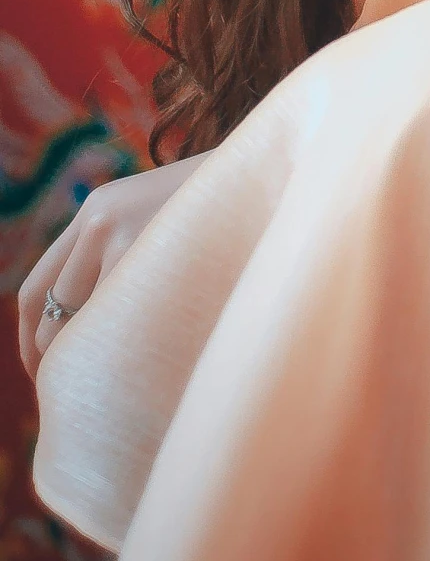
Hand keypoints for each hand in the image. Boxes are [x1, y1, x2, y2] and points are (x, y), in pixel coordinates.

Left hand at [17, 155, 205, 381]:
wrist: (267, 168)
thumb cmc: (218, 209)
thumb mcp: (156, 219)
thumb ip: (120, 255)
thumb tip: (83, 331)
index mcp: (95, 210)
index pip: (36, 287)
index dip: (30, 340)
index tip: (42, 373)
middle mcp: (99, 220)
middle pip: (49, 310)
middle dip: (53, 358)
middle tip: (74, 392)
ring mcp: (128, 235)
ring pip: (85, 323)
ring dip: (95, 355)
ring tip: (123, 377)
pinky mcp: (158, 252)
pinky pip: (124, 320)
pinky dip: (128, 347)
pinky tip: (151, 357)